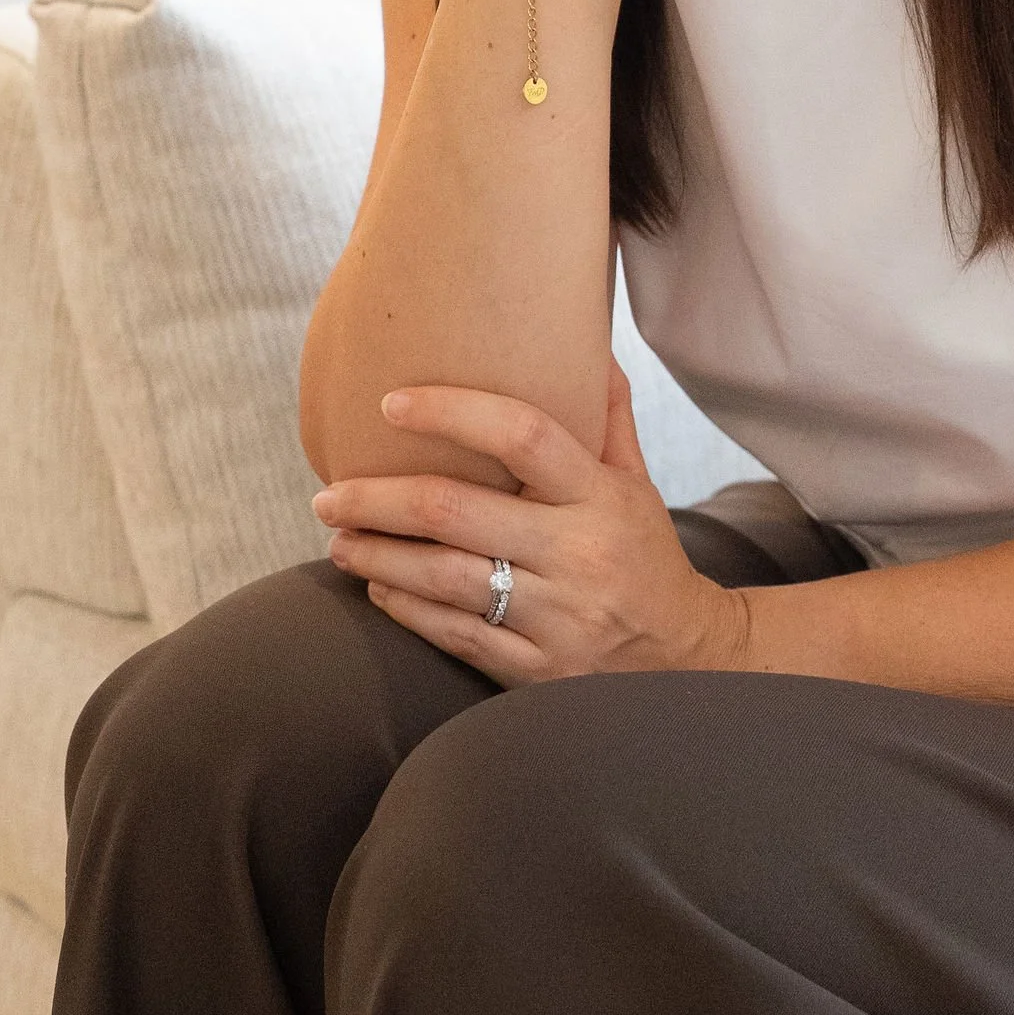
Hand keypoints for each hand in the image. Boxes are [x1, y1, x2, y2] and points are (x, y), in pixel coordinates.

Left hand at [309, 361, 750, 684]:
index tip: (391, 405)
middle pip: (459, 513)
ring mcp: (556, 618)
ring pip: (447, 580)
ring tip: (338, 540)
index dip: (452, 413)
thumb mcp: (637, 483)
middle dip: (380, 500)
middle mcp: (576, 555)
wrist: (684, 659)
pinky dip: (409, 609)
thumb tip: (588, 344)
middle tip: (329, 493)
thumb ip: (606, 418)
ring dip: (380, 557)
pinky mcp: (537, 671)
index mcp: (600, 497)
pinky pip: (457, 636)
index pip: (523, 436)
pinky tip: (378, 586)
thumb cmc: (645, 556)